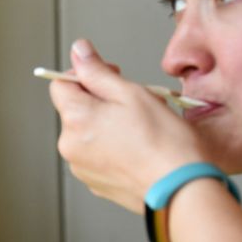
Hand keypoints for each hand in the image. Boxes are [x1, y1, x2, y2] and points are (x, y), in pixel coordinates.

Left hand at [49, 39, 205, 211]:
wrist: (181, 190)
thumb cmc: (163, 142)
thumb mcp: (130, 93)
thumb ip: (98, 71)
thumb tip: (78, 51)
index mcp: (75, 119)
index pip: (60, 84)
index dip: (84, 74)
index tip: (109, 75)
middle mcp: (69, 145)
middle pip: (76, 108)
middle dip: (101, 100)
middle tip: (136, 102)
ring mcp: (81, 167)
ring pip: (88, 132)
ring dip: (108, 123)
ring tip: (142, 127)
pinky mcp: (95, 183)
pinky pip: (97, 154)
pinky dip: (113, 146)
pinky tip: (139, 148)